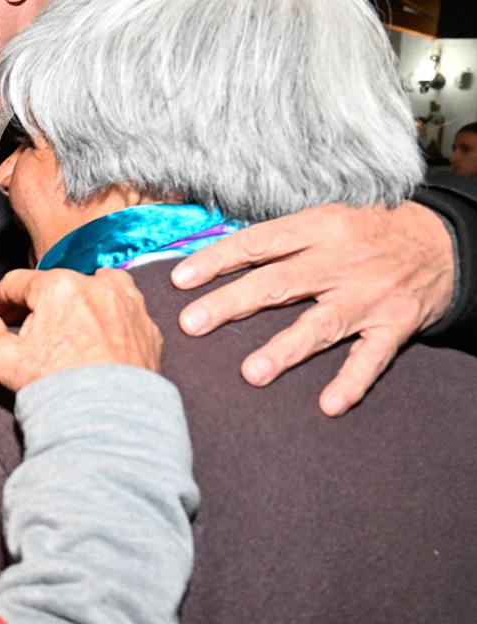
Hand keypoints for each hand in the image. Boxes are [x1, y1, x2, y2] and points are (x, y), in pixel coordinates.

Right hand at [0, 267, 162, 392]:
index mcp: (59, 287)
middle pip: (55, 285)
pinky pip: (124, 310)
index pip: (16, 283)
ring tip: (63, 328)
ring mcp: (128, 305)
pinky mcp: (148, 327)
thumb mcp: (4, 358)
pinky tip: (95, 338)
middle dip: (36, 305)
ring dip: (76, 302)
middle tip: (23, 331)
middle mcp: (98, 286)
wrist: (109, 423)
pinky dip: (108, 317)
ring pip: (94, 289)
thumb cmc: (57, 390)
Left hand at [171, 202, 454, 416]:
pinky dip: (352, 382)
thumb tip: (218, 259)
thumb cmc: (368, 232)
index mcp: (320, 228)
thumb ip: (279, 241)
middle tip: (191, 324)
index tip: (180, 281)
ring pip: (321, 324)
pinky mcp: (396, 324)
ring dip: (286, 350)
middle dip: (231, 304)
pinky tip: (329, 404)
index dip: (216, 261)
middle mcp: (342, 260)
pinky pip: (371, 357)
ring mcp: (369, 295)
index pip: (258, 244)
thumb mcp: (326, 220)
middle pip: (278, 283)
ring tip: (252, 373)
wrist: (444, 241)